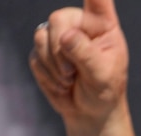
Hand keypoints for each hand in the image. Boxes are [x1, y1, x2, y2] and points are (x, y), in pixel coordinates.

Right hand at [29, 0, 127, 123]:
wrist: (90, 111)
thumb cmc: (105, 91)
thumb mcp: (103, 76)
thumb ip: (86, 55)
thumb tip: (65, 36)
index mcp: (103, 25)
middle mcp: (80, 24)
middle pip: (58, 19)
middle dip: (61, 49)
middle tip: (73, 73)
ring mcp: (59, 35)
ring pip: (42, 38)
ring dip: (55, 66)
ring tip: (71, 80)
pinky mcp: (44, 50)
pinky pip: (35, 57)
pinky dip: (48, 76)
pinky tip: (62, 84)